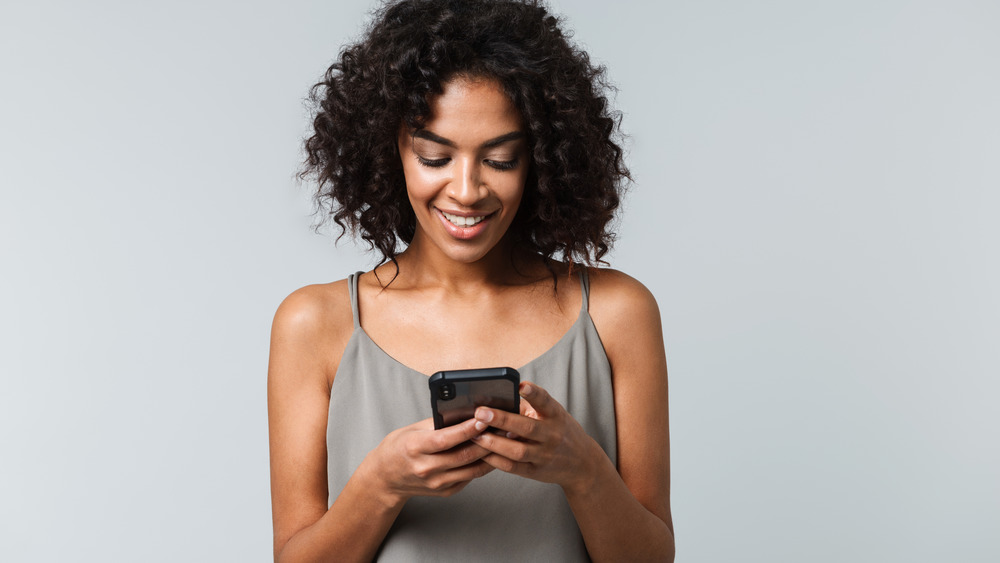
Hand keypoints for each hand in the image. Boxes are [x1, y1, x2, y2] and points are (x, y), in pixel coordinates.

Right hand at [361, 417, 495, 503]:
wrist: (385, 478)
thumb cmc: (398, 448)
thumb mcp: (413, 429)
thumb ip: (438, 423)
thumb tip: (465, 413)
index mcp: (415, 448)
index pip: (446, 439)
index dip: (467, 429)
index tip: (483, 418)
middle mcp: (426, 468)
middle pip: (464, 455)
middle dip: (487, 441)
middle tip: (504, 427)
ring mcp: (436, 483)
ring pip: (472, 469)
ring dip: (491, 454)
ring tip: (504, 440)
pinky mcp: (445, 491)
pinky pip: (470, 477)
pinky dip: (482, 465)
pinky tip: (492, 453)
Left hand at [470, 382, 606, 492]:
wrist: (582, 463)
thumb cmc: (560, 431)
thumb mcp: (553, 414)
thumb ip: (529, 407)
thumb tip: (497, 397)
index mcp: (556, 416)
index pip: (546, 402)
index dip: (534, 393)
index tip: (521, 385)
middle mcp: (553, 435)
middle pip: (527, 428)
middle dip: (502, 420)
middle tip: (480, 412)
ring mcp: (545, 455)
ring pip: (518, 451)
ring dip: (494, 443)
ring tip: (475, 435)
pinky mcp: (537, 472)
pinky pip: (513, 467)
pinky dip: (496, 461)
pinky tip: (482, 453)